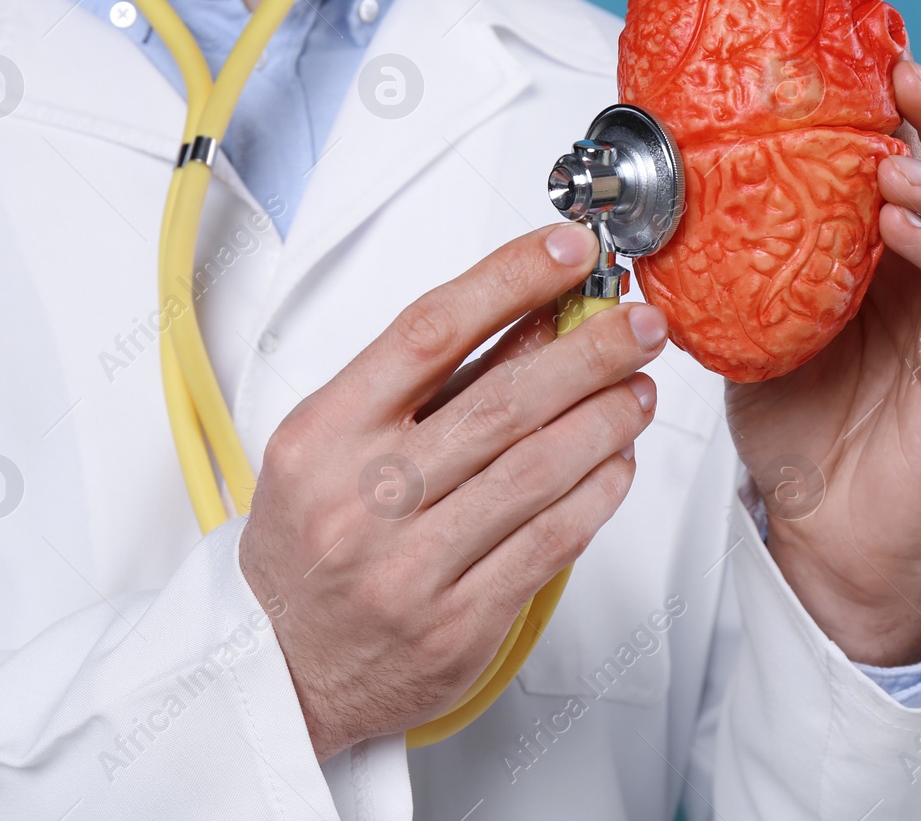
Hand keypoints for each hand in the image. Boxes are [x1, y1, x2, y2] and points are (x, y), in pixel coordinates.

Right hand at [239, 224, 668, 760]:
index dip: (509, 280)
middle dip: (588, 352)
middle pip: (501, 401)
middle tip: (639, 323)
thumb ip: (429, 383)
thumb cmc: (310, 543)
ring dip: (606, 420)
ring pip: (537, 472)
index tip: (568, 251)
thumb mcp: (336, 443)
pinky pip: (549, 544)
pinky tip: (618, 462)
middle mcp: (362, 499)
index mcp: (323, 436)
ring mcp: (410, 567)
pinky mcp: (458, 625)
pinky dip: (597, 494)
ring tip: (640, 388)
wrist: (279, 668)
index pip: (428, 332)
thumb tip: (535, 316)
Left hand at [724, 59, 920, 667]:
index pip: (909, 163)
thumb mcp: (751, 331)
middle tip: (905, 75)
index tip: (864, 55)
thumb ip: (733, 272)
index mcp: (889, 261)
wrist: (825, 532)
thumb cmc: (799, 431)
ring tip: (899, 161)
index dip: (896, 110)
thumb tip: (659, 212)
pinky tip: (903, 228)